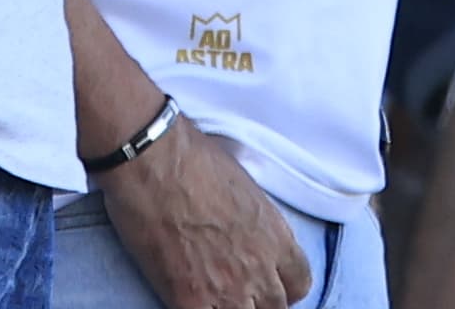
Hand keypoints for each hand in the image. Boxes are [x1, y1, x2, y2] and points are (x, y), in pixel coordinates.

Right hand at [96, 119, 311, 308]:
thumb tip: (247, 232)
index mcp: (276, 236)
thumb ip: (256, 222)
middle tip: (238, 292)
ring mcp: (226, 288)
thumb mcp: (246, 187)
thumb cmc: (195, 160)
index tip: (268, 284)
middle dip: (259, 302)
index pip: (299, 283)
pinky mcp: (189, 300)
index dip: (283, 287)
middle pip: (274, 308)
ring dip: (231, 308)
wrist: (154, 161)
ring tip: (214, 296)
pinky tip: (189, 299)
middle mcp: (259, 268)